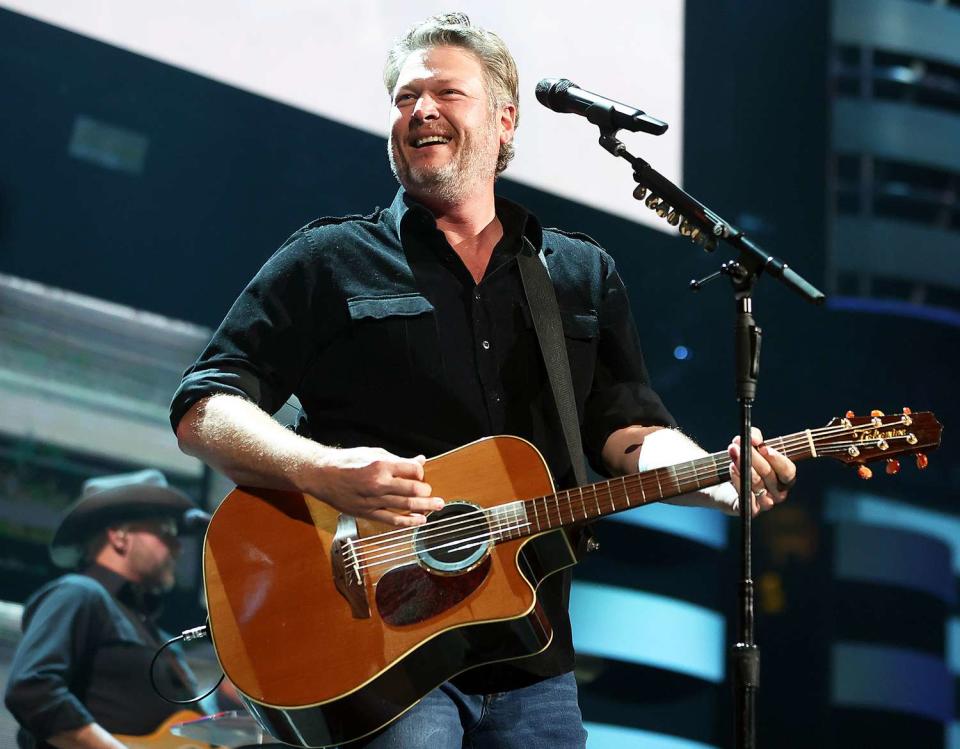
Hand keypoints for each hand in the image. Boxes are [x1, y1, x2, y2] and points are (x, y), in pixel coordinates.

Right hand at [311, 447, 443, 526]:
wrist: (322, 475)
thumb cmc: (347, 462)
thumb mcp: (373, 453)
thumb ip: (398, 460)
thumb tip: (420, 460)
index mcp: (381, 465)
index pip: (413, 470)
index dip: (420, 472)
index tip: (420, 474)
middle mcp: (379, 483)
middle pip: (413, 489)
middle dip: (426, 491)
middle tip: (432, 493)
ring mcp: (374, 500)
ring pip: (406, 505)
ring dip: (425, 507)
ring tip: (437, 506)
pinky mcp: (368, 512)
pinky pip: (392, 519)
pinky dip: (408, 521)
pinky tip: (420, 521)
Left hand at [728, 427, 795, 515]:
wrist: (720, 481)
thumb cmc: (742, 461)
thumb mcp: (749, 444)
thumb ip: (754, 437)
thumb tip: (755, 439)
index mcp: (784, 480)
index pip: (788, 472)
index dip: (777, 459)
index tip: (762, 447)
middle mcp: (777, 494)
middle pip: (769, 476)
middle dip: (754, 457)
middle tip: (739, 445)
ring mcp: (763, 504)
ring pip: (757, 485)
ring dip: (743, 466)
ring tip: (733, 452)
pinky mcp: (746, 510)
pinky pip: (746, 498)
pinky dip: (738, 481)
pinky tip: (732, 468)